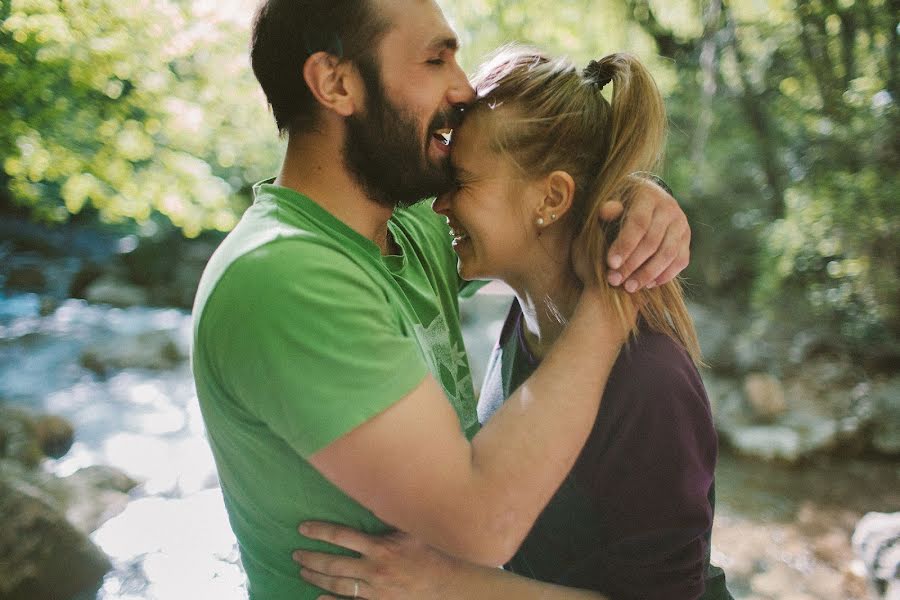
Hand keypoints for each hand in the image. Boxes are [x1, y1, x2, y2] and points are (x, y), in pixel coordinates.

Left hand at [294, 521, 457, 599]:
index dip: (320, 531)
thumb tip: (373, 496)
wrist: (447, 587)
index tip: (302, 528)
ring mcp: (374, 591)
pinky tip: (319, 598)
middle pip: (333, 564)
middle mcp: (373, 570)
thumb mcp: (411, 532)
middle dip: (311, 558)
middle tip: (295, 554)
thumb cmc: (430, 555)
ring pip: (337, 585)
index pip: (342, 536)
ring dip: (317, 578)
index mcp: (380, 548)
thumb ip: (390, 519)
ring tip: (303, 572)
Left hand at [603, 178, 689, 291]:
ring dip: (648, 274)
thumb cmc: (622, 204)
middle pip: (653, 241)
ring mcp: (681, 224)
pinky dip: (665, 275)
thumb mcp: (613, 202)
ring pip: (668, 253)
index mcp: (649, 196)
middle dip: (632, 264)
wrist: (646, 199)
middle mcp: (669, 208)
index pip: (638, 223)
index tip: (610, 264)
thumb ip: (609, 209)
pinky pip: (680, 261)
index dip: (625, 245)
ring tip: (629, 287)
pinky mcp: (687, 238)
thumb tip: (605, 212)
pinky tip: (647, 285)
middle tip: (615, 281)